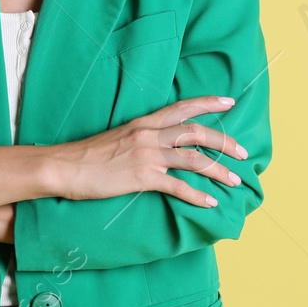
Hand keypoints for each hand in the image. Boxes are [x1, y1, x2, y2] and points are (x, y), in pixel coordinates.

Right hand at [45, 96, 247, 207]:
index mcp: (144, 122)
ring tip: (235, 180)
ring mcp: (147, 155)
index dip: (208, 104)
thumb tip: (157, 145)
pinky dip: (197, 195)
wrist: (65, 167)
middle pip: (196, 132)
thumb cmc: (87, 155)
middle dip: (224, 141)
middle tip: (242, 152)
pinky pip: (178, 186)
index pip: (182, 107)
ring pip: (193, 158)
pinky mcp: (142, 177)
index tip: (229, 103)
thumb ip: (140, 138)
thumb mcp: (118, 138)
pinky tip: (210, 203)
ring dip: (218, 170)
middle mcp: (149, 134)